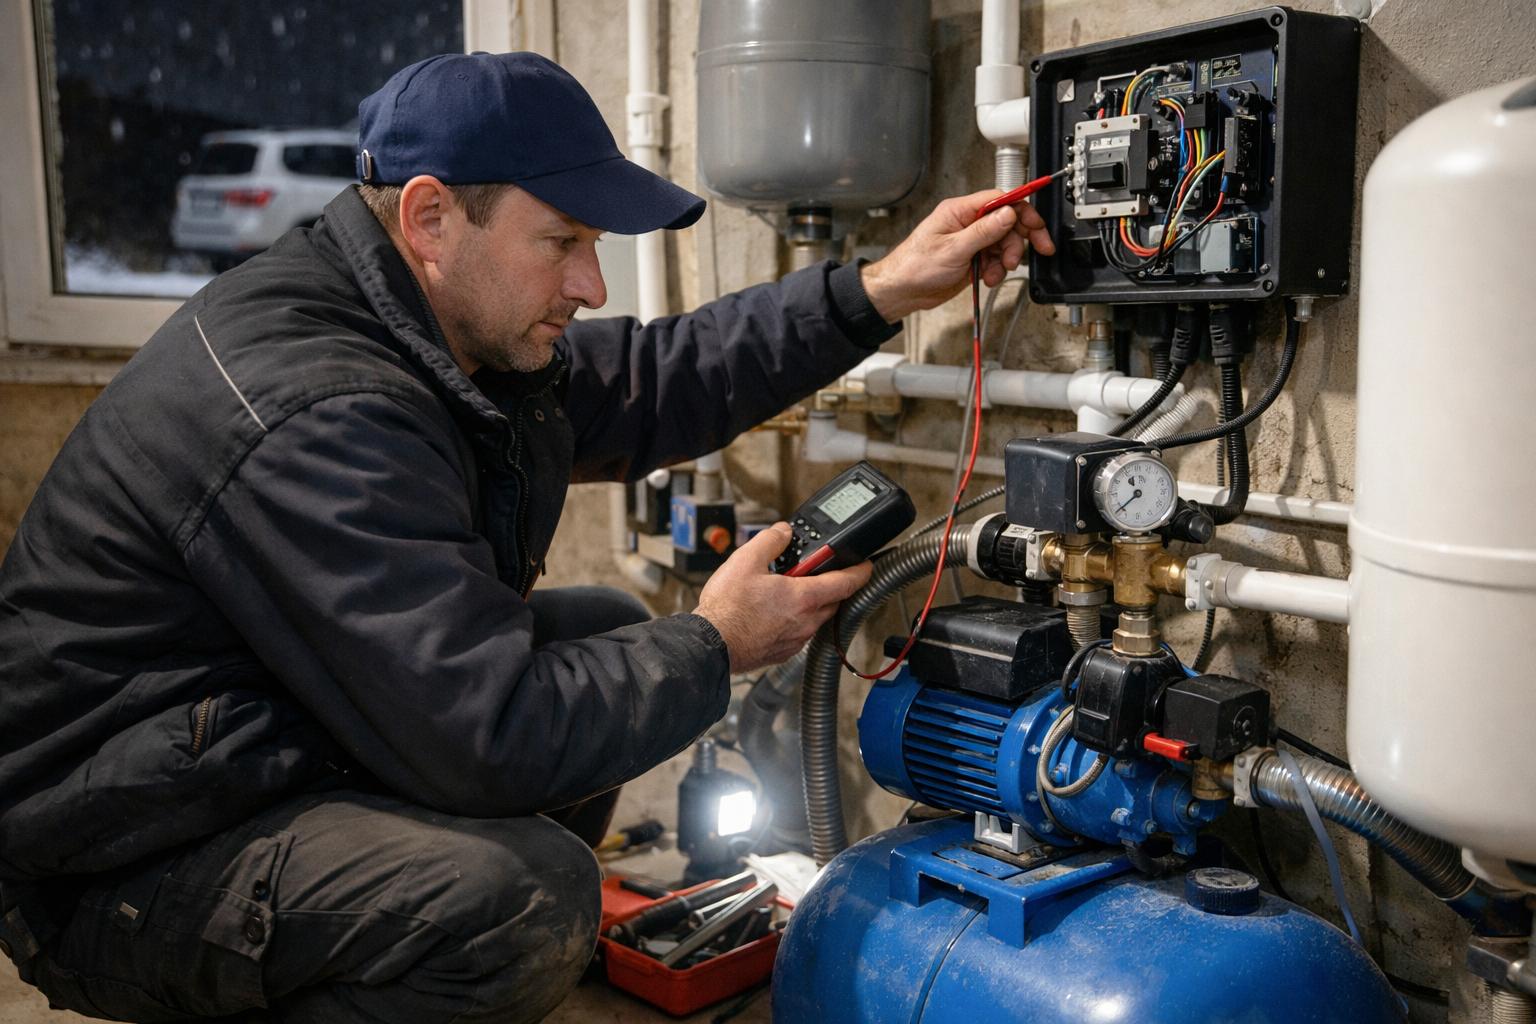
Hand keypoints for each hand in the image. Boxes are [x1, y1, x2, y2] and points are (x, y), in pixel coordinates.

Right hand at [694, 523, 872, 673]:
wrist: (710, 646)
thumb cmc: (726, 610)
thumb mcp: (745, 561)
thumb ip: (770, 541)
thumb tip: (783, 532)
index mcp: (804, 598)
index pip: (846, 583)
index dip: (860, 571)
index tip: (866, 565)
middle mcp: (806, 622)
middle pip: (833, 601)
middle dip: (830, 585)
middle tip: (815, 572)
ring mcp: (796, 639)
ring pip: (815, 618)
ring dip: (811, 604)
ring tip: (788, 591)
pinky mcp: (783, 652)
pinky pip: (799, 632)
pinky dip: (795, 620)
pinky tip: (774, 613)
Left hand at [859, 189, 1055, 321]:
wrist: (902, 291)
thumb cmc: (915, 266)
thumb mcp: (953, 249)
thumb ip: (984, 231)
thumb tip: (1008, 214)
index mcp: (960, 211)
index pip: (1000, 200)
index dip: (1021, 211)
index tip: (1037, 225)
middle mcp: (967, 222)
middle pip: (1007, 222)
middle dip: (1019, 239)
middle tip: (1028, 254)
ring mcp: (971, 240)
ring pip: (1004, 243)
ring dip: (1006, 260)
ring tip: (996, 273)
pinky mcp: (972, 257)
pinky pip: (995, 259)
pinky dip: (997, 270)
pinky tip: (988, 278)